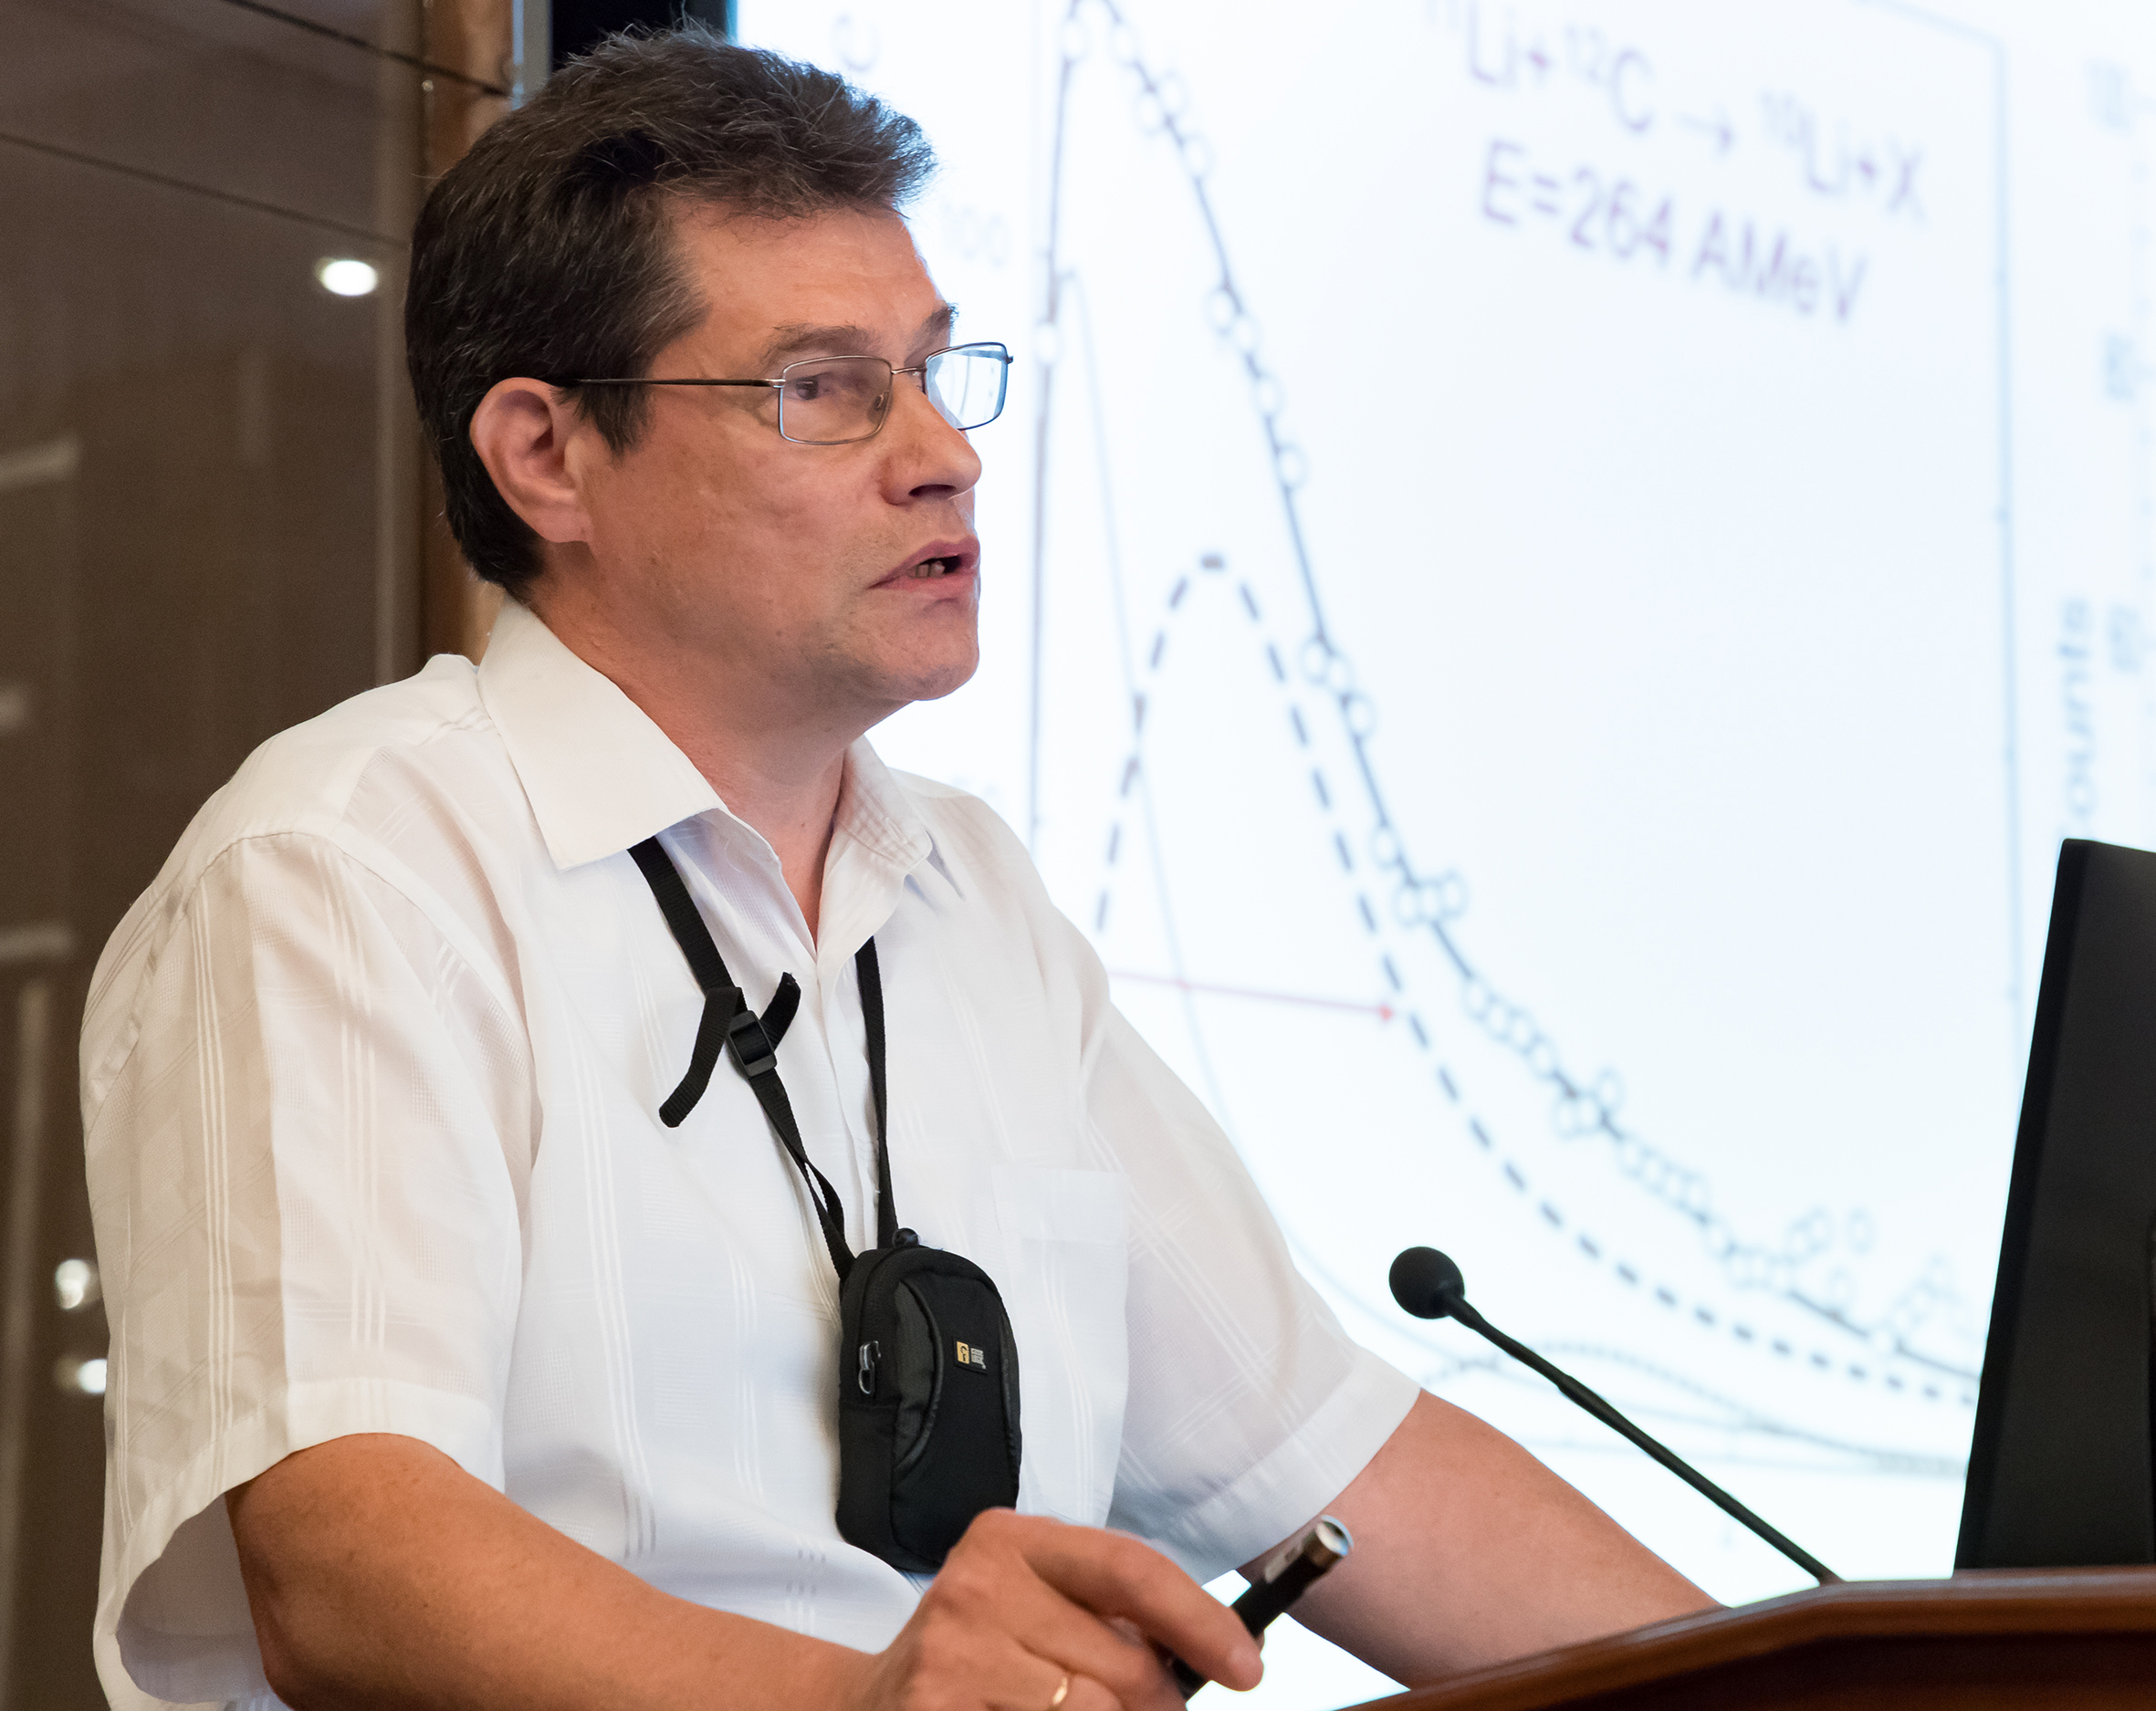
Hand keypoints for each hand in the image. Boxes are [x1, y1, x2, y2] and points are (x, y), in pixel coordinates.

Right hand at [845, 1510, 1261, 1710]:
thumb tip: (1217, 1652)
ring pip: (1092, 1710)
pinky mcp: (936, 1707)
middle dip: (1157, 1704)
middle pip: (1121, 1659)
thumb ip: (1108, 1616)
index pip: (1130, 1569)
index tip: (1247, 1666)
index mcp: (1012, 1539)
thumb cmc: (978, 1657)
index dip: (1199, 1619)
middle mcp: (979, 1581)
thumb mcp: (1034, 1608)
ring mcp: (953, 1649)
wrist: (865, 1705)